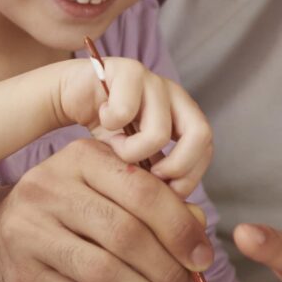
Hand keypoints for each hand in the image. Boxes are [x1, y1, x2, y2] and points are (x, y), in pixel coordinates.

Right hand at [0, 139, 212, 281]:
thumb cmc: (60, 216)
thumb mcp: (99, 192)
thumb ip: (152, 203)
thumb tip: (198, 234)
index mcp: (80, 159)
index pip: (144, 191)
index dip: (181, 229)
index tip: (204, 258)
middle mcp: (50, 189)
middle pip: (127, 235)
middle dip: (169, 270)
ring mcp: (31, 234)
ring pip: (108, 274)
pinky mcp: (25, 278)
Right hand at [58, 57, 213, 196]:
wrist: (74, 96)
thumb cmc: (107, 133)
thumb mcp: (136, 161)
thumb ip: (156, 178)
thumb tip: (176, 210)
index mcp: (183, 115)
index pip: (206, 147)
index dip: (191, 174)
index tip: (167, 192)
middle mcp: (175, 95)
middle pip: (200, 134)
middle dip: (176, 166)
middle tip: (150, 178)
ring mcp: (154, 80)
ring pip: (160, 131)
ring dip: (133, 151)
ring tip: (116, 149)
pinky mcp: (128, 71)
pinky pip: (125, 110)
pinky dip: (110, 125)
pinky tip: (101, 121)